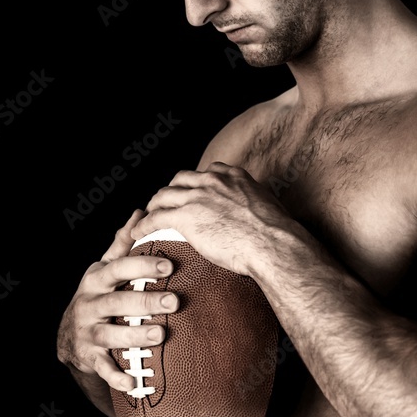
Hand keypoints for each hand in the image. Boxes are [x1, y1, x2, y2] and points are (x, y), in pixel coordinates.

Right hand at [56, 209, 179, 412]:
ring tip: (160, 336)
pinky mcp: (88, 356)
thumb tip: (141, 211)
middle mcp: (89, 303)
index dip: (142, 266)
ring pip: (110, 333)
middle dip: (145, 302)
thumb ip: (123, 244)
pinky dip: (117, 376)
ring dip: (134, 335)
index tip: (169, 266)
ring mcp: (87, 331)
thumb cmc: (99, 295)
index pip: (119, 268)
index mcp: (96, 278)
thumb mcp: (105, 269)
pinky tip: (135, 383)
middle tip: (174, 302)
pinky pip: (103, 368)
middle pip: (117, 301)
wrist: (68, 337)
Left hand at [132, 162, 293, 276]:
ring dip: (154, 205)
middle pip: (180, 179)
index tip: (192, 193)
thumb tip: (263, 222)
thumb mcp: (269, 209)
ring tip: (148, 215)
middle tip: (165, 204)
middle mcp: (213, 180)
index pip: (206, 173)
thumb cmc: (276, 235)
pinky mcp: (185, 216)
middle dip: (171, 191)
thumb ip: (257, 208)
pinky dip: (145, 224)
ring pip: (164, 195)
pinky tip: (139, 232)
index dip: (194, 184)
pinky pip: (156, 217)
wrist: (272, 244)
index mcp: (233, 176)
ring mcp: (197, 196)